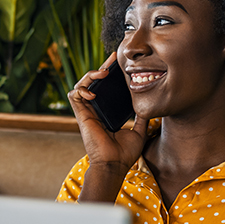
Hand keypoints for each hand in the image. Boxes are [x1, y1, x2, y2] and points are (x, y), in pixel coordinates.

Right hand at [67, 54, 149, 201]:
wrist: (114, 165)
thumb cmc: (124, 153)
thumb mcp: (138, 130)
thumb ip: (140, 118)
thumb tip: (149, 106)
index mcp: (106, 113)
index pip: (105, 88)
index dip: (109, 74)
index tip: (118, 64)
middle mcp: (95, 110)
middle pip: (93, 83)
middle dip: (101, 68)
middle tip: (112, 59)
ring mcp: (87, 112)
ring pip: (81, 85)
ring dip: (90, 76)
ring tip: (103, 72)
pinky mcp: (81, 115)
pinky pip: (74, 96)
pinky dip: (81, 89)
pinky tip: (93, 92)